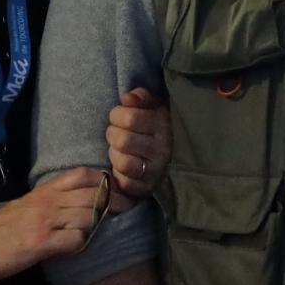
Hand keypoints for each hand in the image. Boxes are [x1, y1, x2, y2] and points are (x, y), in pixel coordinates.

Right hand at [0, 167, 108, 279]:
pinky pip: (76, 239)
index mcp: (46, 190)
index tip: (119, 190)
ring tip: (99, 230)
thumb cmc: (4, 226)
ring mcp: (45, 221)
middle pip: (94, 194)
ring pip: (90, 215)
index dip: (107, 181)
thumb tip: (87, 198)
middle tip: (126, 210)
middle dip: (116, 202)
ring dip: (99, 224)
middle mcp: (49, 201)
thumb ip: (55, 198)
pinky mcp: (41, 243)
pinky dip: (82, 243)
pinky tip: (76, 246)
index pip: (85, 175)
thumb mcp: (30, 202)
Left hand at [108, 87, 171, 204]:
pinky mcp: (147, 187)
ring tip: (120, 150)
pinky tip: (124, 166)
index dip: (117, 115)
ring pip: (122, 162)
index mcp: (164, 125)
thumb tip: (127, 97)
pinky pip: (123, 181)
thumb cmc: (153, 127)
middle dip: (113, 135)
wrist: (172, 156)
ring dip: (115, 154)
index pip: (129, 118)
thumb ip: (140, 98)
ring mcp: (157, 170)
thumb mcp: (152, 107)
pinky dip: (118, 173)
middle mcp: (163, 149)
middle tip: (118, 134)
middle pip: (122, 140)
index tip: (120, 117)